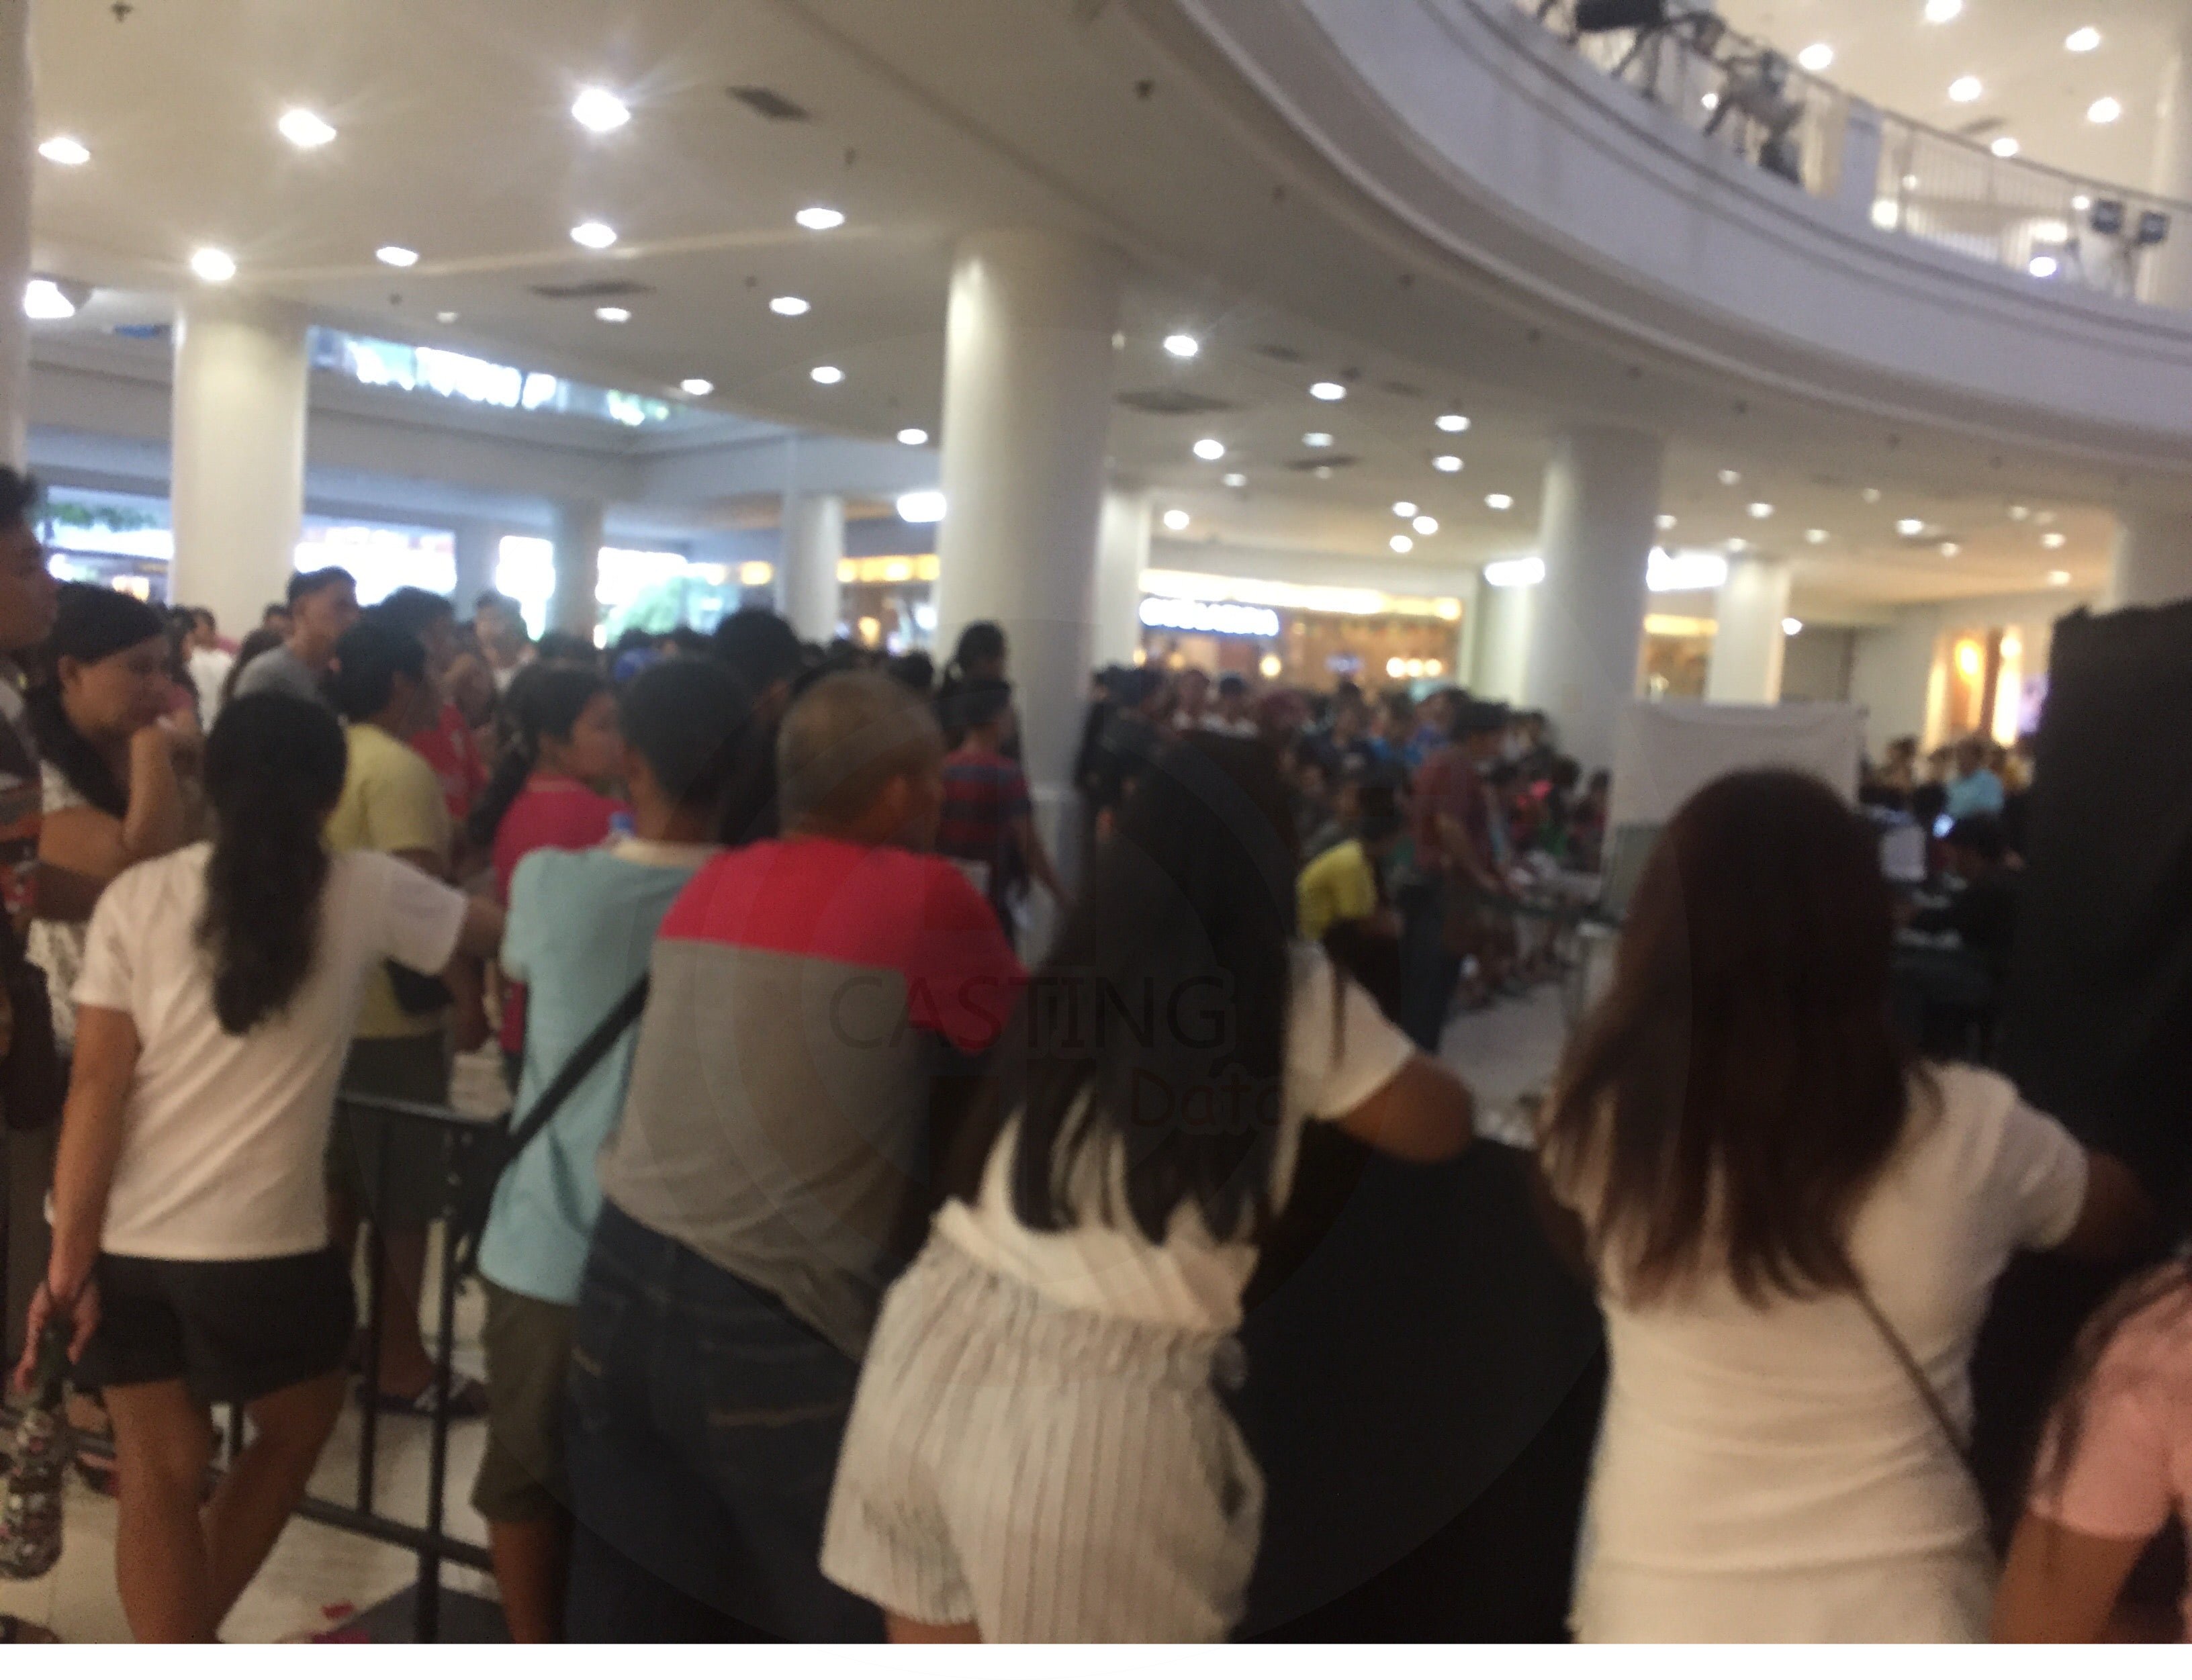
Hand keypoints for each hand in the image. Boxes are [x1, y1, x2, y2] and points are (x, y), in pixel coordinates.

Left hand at [11, 1276, 97, 1393]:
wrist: (76, 1276)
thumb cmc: (86, 1294)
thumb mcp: (89, 1321)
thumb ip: (80, 1341)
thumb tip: (72, 1360)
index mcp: (63, 1331)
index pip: (55, 1354)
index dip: (51, 1368)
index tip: (46, 1384)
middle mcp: (49, 1332)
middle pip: (38, 1356)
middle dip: (32, 1374)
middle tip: (27, 1391)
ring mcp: (40, 1327)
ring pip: (32, 1352)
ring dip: (26, 1369)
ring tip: (23, 1387)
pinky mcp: (35, 1321)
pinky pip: (32, 1341)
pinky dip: (30, 1356)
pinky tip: (27, 1369)